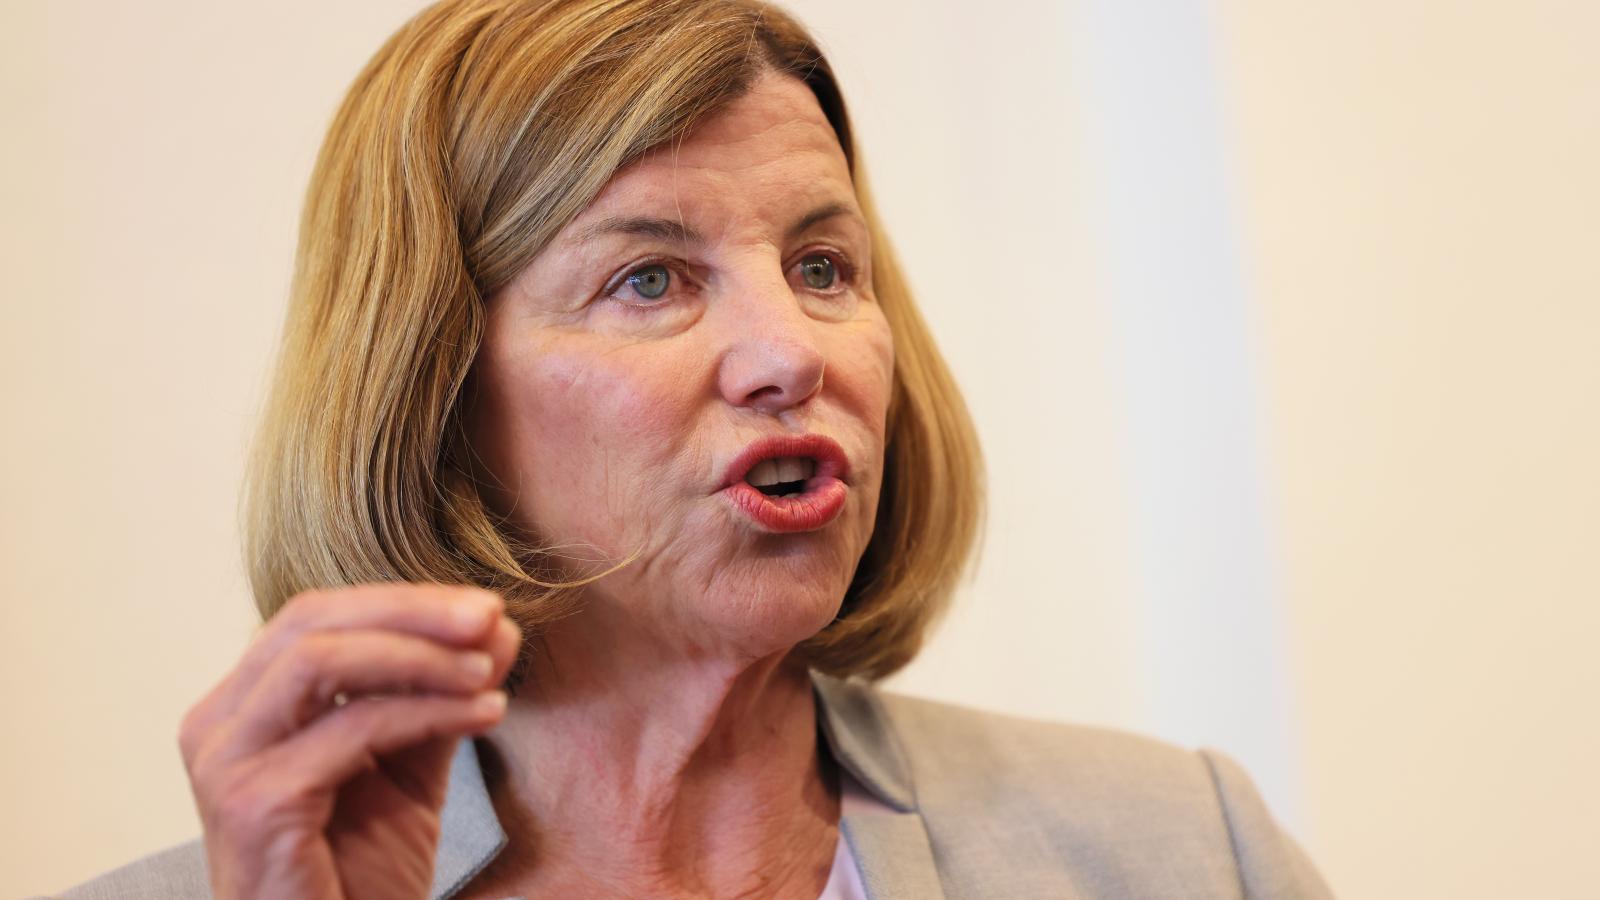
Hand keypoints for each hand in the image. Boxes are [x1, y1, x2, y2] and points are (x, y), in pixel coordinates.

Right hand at [178, 583, 520, 898]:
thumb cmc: (359, 875)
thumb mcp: (410, 768)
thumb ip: (443, 696)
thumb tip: (496, 625)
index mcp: (243, 706)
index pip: (316, 616)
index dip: (401, 602)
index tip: (483, 607)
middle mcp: (218, 726)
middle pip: (310, 621)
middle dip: (411, 611)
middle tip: (488, 615)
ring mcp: (227, 764)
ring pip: (321, 661)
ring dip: (419, 655)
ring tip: (487, 670)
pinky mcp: (256, 803)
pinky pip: (354, 728)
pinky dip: (428, 710)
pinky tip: (484, 715)